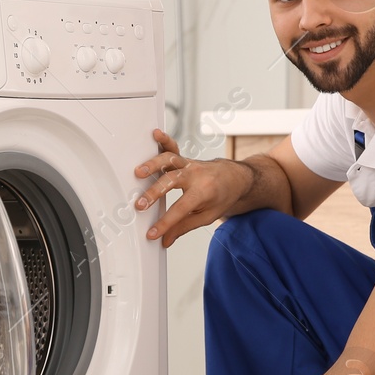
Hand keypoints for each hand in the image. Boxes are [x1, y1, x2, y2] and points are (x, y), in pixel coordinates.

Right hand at [133, 129, 251, 247]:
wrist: (235, 178)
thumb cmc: (222, 197)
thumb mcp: (207, 216)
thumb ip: (184, 227)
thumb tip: (166, 239)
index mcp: (204, 192)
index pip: (181, 209)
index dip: (165, 223)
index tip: (153, 233)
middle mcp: (196, 176)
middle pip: (172, 182)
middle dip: (154, 194)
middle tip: (140, 205)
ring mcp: (189, 164)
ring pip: (170, 161)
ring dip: (153, 165)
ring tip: (138, 172)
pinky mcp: (184, 158)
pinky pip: (173, 147)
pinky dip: (164, 140)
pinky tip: (155, 134)